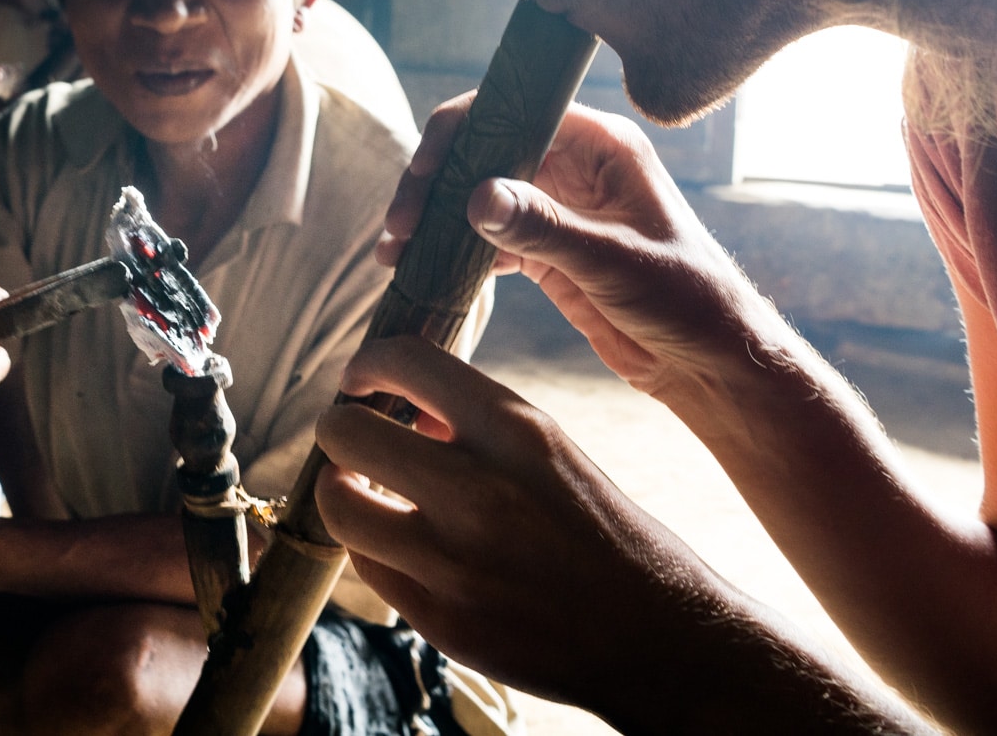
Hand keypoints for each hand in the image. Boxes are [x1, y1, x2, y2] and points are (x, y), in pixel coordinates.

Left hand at [315, 337, 729, 716]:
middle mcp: (478, 490)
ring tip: (368, 493)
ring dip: (343, 492)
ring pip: (338, 504)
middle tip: (355, 441)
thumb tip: (406, 409)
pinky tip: (404, 545)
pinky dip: (375, 550)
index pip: (405, 360)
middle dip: (340, 429)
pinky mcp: (441, 620)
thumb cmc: (606, 532)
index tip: (363, 380)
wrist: (657, 635)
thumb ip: (478, 424)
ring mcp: (454, 561)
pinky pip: (368, 568)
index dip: (368, 365)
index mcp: (517, 429)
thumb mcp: (553, 450)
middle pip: (345, 432)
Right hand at [382, 100, 789, 397]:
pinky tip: (422, 273)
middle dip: (436, 181)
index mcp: (602, 145)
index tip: (424, 174)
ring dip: (436, 220)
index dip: (461, 133)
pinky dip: (454, 254)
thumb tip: (476, 195)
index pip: (516, 111)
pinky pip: (488, 240)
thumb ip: (545, 227)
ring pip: (479, 197)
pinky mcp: (548, 253)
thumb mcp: (613, 261)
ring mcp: (559, 209)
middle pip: (487, 151)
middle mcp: (576, 166)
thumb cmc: (686, 300)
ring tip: (396, 251)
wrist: (709, 364)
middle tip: (399, 222)